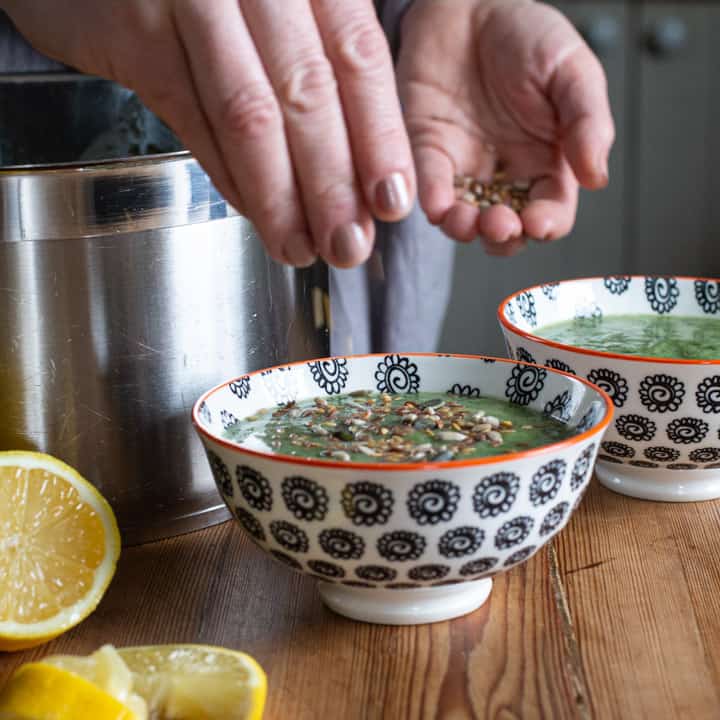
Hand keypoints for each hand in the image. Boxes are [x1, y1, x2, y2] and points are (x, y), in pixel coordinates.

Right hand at [2, 0, 415, 267]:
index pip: (358, 56)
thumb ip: (321, 66)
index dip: (379, 138)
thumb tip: (363, 173)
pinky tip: (254, 214)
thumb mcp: (281, 7)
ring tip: (299, 248)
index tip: (391, 201)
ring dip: (278, 197)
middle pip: (307, 92)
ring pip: (248, 115)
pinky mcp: (137, 29)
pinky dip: (227, 177)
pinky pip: (191, 119)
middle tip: (348, 245)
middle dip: (332, 183)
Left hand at [397, 0, 614, 255]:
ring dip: (465, 230)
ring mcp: (465, 167)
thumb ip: (587, 121)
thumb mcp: (571, 70)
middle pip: (506, 228)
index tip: (538, 222)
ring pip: (465, 219)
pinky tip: (439, 206)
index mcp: (546, 160)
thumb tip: (596, 177)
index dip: (546, 224)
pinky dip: (432, 203)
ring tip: (467, 221)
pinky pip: (429, 188)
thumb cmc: (525, 34)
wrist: (468, 5)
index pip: (550, 210)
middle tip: (500, 224)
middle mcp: (505, 173)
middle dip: (503, 236)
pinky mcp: (428, 154)